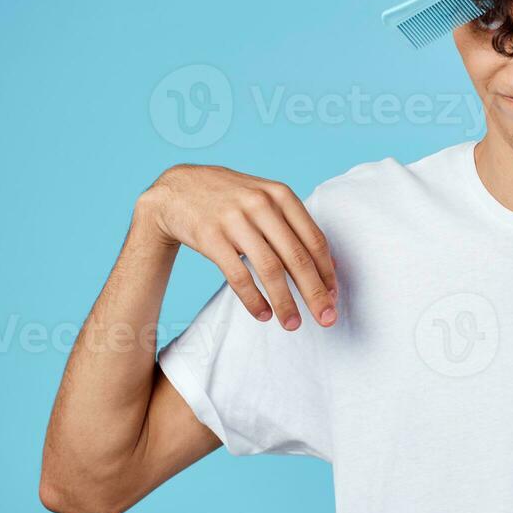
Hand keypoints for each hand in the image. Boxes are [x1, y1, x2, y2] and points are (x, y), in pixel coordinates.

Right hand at [137, 165, 337, 329]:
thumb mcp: (265, 198)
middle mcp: (261, 205)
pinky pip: (238, 275)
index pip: (314, 240)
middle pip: (297, 258)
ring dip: (285, 302)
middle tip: (326, 319)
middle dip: (315, 292)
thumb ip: (294, 224)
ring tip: (292, 324)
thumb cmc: (231, 198)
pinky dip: (253, 299)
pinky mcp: (211, 237)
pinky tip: (263, 314)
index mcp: (281, 195)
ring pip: (270, 270)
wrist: (178, 189)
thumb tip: (329, 265)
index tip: (334, 296)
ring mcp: (235, 220)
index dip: (327, 271)